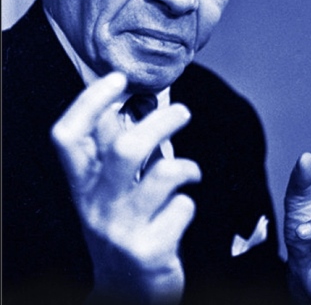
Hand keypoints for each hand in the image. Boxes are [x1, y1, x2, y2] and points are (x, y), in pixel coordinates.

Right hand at [51, 72, 200, 303]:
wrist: (126, 292)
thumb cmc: (122, 227)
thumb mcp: (107, 192)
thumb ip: (111, 153)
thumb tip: (124, 107)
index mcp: (82, 186)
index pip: (68, 137)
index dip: (89, 102)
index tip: (118, 79)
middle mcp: (95, 207)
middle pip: (125, 149)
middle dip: (162, 121)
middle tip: (184, 112)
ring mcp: (121, 230)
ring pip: (161, 174)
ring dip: (186, 165)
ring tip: (191, 170)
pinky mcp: (149, 251)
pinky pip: (182, 208)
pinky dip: (189, 202)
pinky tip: (183, 208)